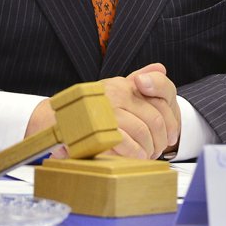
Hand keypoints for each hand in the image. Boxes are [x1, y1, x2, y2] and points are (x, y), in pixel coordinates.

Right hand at [26, 63, 180, 159]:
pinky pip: (125, 142)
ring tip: (146, 155)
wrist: (53, 120)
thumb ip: (139, 80)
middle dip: (160, 139)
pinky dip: (134, 153)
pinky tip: (135, 157)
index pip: (161, 96)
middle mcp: (115, 93)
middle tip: (157, 150)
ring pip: (142, 131)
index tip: (172, 135)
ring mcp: (105, 110)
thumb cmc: (89, 108)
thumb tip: (160, 68)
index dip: (171, 119)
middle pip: (154, 118)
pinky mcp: (97, 128)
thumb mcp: (114, 90)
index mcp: (123, 84)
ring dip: (148, 148)